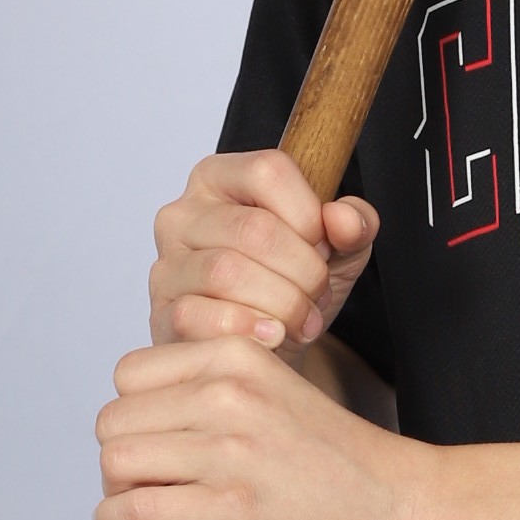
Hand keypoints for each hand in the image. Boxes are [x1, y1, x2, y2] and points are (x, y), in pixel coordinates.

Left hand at [95, 326, 425, 519]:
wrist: (403, 509)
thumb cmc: (341, 461)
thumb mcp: (276, 392)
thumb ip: (214, 391)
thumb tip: (139, 424)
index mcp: (238, 354)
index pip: (130, 374)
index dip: (135, 414)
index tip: (158, 444)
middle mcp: (228, 394)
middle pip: (113, 421)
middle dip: (123, 457)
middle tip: (153, 485)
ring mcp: (229, 451)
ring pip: (116, 462)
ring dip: (120, 493)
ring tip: (152, 509)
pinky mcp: (231, 510)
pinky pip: (134, 512)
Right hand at [147, 148, 378, 351]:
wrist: (268, 348)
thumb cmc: (291, 287)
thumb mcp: (337, 249)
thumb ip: (354, 224)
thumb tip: (343, 219)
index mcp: (220, 178)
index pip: (268, 170)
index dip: (309, 213)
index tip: (322, 244)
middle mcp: (183, 214)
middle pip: (253, 229)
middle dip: (303, 270)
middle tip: (318, 294)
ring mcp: (168, 264)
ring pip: (228, 273)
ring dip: (282, 305)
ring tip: (302, 320)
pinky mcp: (164, 314)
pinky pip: (206, 317)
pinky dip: (251, 331)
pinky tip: (273, 337)